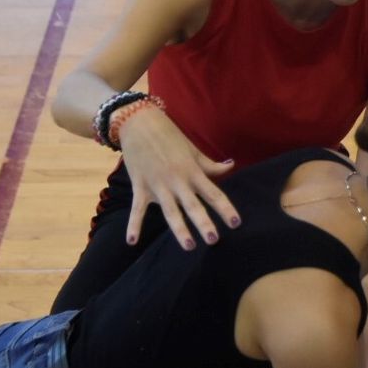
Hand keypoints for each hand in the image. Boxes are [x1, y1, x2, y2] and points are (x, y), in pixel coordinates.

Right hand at [116, 111, 239, 248]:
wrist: (138, 122)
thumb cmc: (168, 136)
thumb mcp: (192, 149)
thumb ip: (209, 164)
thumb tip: (231, 166)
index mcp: (192, 171)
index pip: (213, 193)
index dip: (225, 208)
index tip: (236, 223)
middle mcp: (177, 180)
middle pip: (193, 205)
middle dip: (203, 222)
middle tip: (214, 240)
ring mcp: (157, 185)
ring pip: (170, 211)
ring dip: (179, 229)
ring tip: (189, 246)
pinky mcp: (140, 186)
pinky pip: (137, 209)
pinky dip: (133, 225)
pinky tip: (132, 242)